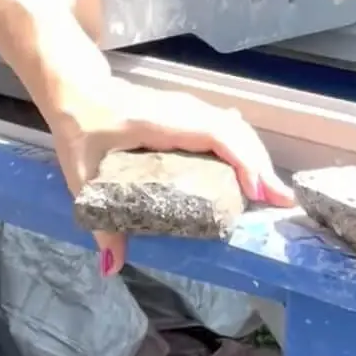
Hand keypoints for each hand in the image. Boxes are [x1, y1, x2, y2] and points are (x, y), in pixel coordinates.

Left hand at [45, 73, 295, 274]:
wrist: (75, 89)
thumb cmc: (79, 126)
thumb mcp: (81, 174)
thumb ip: (100, 221)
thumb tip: (112, 265)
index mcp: (158, 121)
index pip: (212, 132)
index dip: (240, 159)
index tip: (256, 190)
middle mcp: (181, 110)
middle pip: (234, 131)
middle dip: (260, 166)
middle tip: (280, 203)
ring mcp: (187, 109)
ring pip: (235, 127)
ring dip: (256, 158)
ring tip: (273, 194)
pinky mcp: (188, 113)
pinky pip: (226, 127)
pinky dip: (244, 150)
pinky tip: (252, 175)